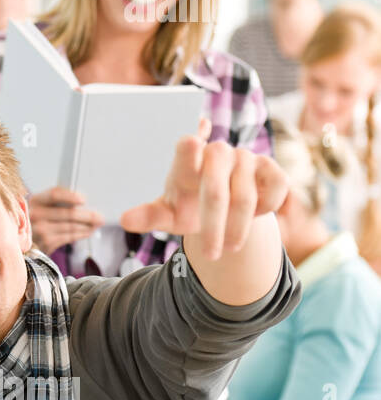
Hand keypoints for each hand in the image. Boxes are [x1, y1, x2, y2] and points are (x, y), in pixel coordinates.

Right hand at [27, 186, 104, 253]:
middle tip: (100, 216)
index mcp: (35, 200)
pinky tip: (88, 231)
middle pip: (67, 213)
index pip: (55, 194)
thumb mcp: (42, 207)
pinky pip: (69, 237)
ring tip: (97, 224)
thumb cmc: (39, 219)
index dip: (71, 196)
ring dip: (87, 226)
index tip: (84, 199)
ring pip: (71, 227)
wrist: (24, 240)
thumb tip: (84, 203)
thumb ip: (58, 202)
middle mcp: (35, 215)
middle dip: (87, 215)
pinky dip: (81, 234)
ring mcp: (39, 230)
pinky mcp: (46, 243)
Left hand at [119, 118, 288, 260]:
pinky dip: (267, 210)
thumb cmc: (188, 207)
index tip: (191, 145)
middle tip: (210, 254)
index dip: (190, 148)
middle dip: (213, 226)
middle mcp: (216, 153)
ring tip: (229, 247)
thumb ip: (148, 216)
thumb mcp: (168, 214)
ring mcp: (245, 158)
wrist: (222, 208)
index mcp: (186, 161)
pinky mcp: (269, 168)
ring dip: (238, 229)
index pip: (187, 146)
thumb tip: (124, 220)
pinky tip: (256, 217)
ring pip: (246, 197)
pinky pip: (276, 189)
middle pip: (216, 189)